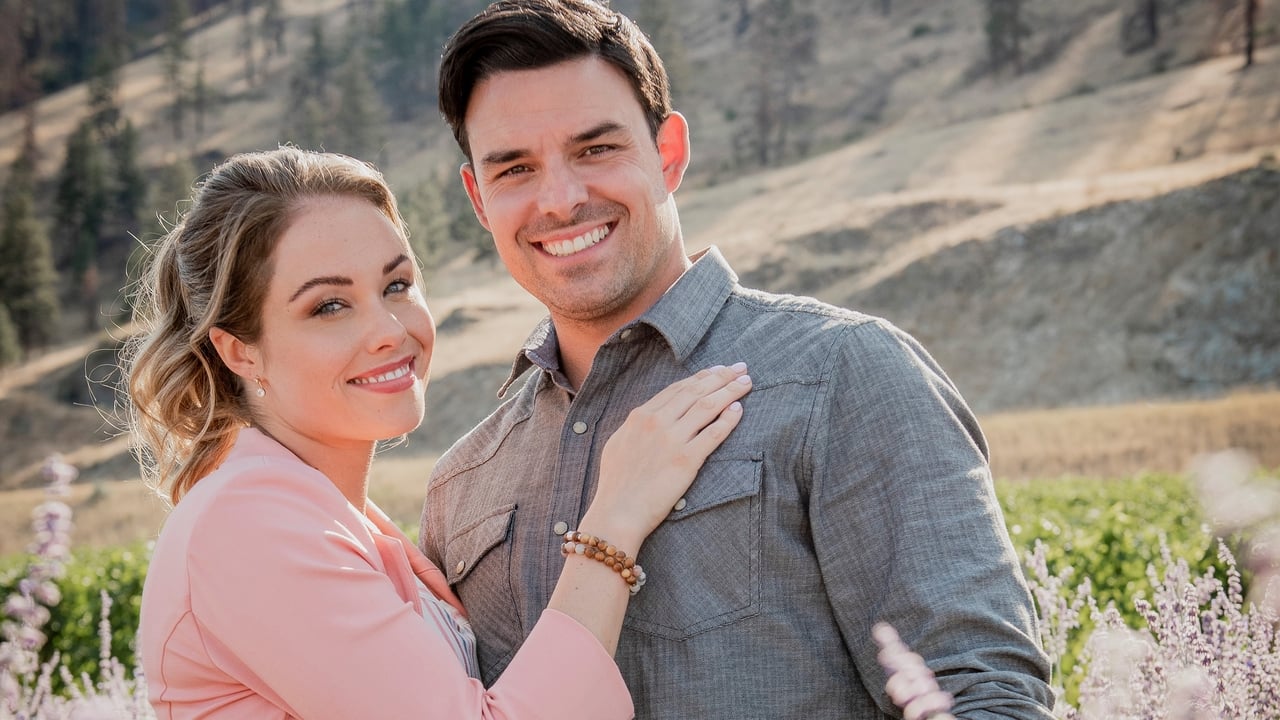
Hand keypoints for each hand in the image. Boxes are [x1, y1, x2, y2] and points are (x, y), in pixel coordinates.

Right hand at [581, 364, 750, 552]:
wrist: (617, 512)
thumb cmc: (616, 484)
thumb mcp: (618, 444)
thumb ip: (636, 426)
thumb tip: (647, 416)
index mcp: (640, 416)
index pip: (678, 388)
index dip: (701, 377)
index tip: (717, 370)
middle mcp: (657, 422)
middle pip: (696, 391)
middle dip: (721, 376)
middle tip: (740, 367)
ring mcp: (672, 440)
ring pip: (708, 406)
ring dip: (730, 391)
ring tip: (746, 382)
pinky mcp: (687, 460)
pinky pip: (714, 433)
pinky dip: (728, 419)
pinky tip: (739, 409)